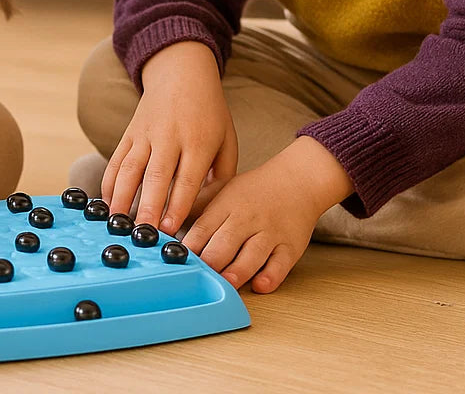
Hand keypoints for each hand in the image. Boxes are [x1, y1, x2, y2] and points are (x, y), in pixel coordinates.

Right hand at [101, 42, 238, 234]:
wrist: (181, 73)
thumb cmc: (209, 112)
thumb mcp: (227, 139)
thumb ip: (223, 176)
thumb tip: (208, 209)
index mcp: (199, 141)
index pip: (187, 178)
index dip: (177, 205)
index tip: (170, 230)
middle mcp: (171, 136)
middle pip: (157, 175)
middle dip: (149, 206)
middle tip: (143, 233)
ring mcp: (146, 133)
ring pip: (131, 167)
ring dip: (123, 197)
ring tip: (119, 222)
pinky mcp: (130, 132)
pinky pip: (117, 159)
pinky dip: (110, 182)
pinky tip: (108, 203)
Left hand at [182, 136, 353, 292]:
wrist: (297, 179)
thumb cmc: (254, 190)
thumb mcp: (222, 190)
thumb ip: (197, 206)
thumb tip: (167, 221)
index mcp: (226, 205)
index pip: (203, 227)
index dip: (189, 246)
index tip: (176, 261)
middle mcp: (247, 218)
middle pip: (225, 242)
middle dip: (210, 261)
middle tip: (197, 278)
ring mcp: (269, 233)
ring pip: (252, 254)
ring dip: (237, 271)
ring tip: (226, 284)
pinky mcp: (290, 247)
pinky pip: (280, 264)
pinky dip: (270, 276)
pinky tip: (260, 285)